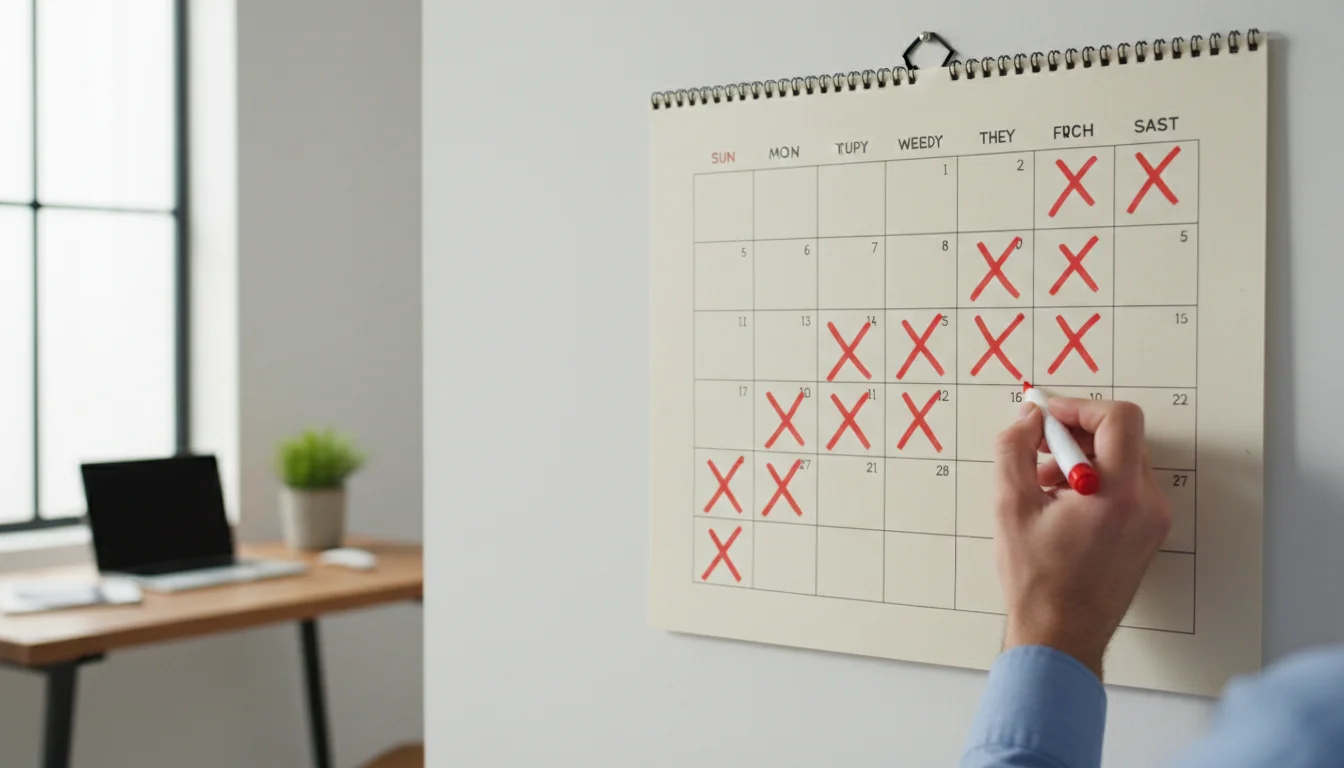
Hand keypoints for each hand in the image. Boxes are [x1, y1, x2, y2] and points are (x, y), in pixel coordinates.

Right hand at [992, 397, 1171, 679]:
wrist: (1061, 635)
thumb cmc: (1038, 580)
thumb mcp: (1011, 505)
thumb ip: (1014, 449)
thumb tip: (1029, 418)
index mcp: (1118, 494)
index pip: (1118, 419)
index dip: (1079, 407)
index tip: (1048, 416)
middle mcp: (1147, 503)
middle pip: (1121, 437)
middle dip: (1075, 433)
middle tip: (1037, 445)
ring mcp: (1152, 520)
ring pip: (1123, 460)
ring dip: (1082, 457)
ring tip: (1042, 481)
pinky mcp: (1147, 533)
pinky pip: (1126, 486)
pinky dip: (1095, 480)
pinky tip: (1060, 501)